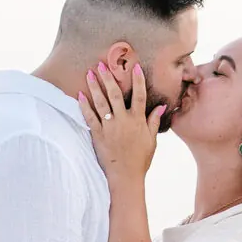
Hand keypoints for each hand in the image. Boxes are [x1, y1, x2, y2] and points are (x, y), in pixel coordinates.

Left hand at [78, 62, 160, 183]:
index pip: (139, 96)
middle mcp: (123, 121)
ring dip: (95, 87)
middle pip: (115, 94)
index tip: (135, 67)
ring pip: (101, 103)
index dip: (138, 80)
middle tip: (102, 64)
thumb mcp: (151, 140)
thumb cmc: (141, 159)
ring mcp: (110, 127)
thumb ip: (154, 121)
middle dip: (109, 78)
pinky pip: (90, 118)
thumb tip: (161, 106)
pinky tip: (80, 95)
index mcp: (138, 120)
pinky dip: (84, 106)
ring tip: (89, 73)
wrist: (126, 176)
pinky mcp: (98, 135)